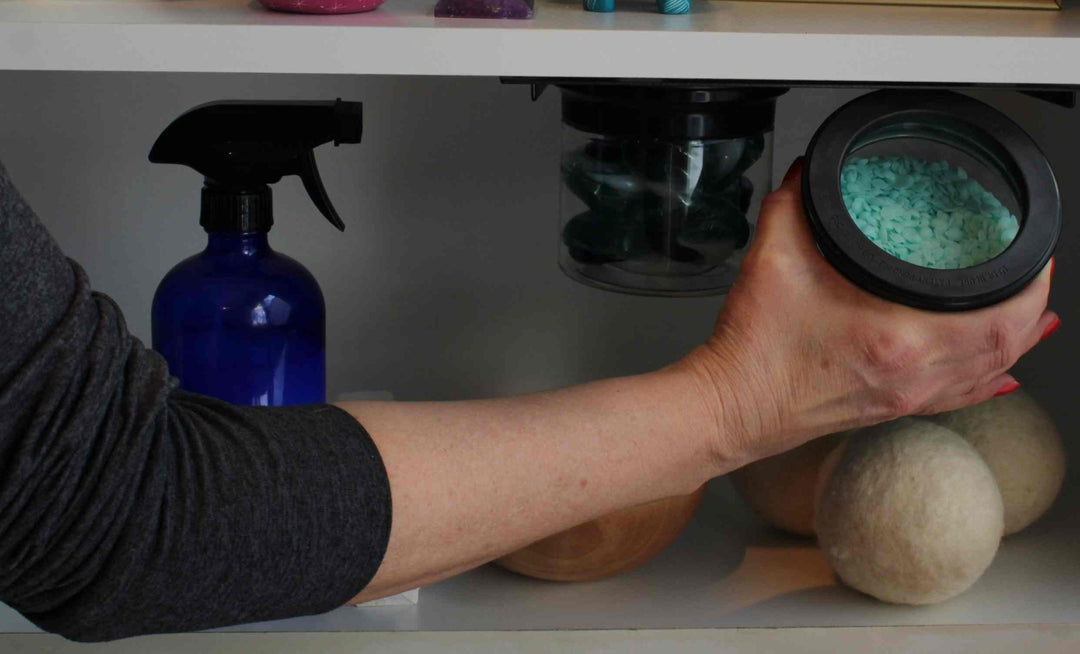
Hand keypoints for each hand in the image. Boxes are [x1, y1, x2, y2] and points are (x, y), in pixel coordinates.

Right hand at [681, 159, 1056, 468]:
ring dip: (1018, 343)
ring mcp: (906, 397)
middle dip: (1033, 310)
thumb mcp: (771, 257)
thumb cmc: (754, 348)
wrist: (733, 406)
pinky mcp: (892, 408)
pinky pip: (958, 397)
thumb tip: (812, 172)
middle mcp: (912, 375)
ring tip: (1036, 316)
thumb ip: (796, 204)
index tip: (1035, 256)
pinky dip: (989, 380)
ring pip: (988, 374)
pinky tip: (1001, 374)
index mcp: (896, 337)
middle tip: (1037, 274)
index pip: (997, 318)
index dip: (1030, 287)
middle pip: (1006, 348)